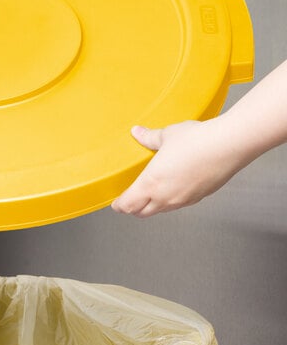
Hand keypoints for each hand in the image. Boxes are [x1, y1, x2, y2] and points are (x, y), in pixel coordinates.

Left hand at [111, 119, 245, 216]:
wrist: (228, 146)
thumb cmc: (196, 141)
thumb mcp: (166, 135)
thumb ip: (149, 137)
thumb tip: (137, 132)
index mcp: (151, 184)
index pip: (128, 205)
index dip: (119, 205)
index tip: (116, 203)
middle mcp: (165, 197)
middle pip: (142, 212)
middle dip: (132, 208)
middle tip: (128, 200)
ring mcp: (182, 200)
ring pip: (160, 210)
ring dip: (150, 206)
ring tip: (148, 195)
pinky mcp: (198, 198)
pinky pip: (177, 205)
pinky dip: (168, 202)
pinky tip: (171, 189)